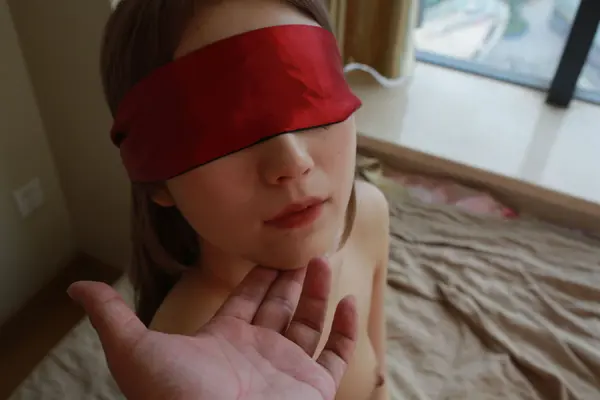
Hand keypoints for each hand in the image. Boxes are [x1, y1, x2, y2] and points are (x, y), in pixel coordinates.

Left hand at [67, 258, 357, 399]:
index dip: (257, 276)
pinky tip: (348, 300)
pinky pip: (336, 354)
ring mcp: (287, 371)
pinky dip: (345, 329)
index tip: (270, 252)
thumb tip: (78, 287)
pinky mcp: (313, 388)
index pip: (245, 300)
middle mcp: (258, 353)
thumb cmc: (172, 397)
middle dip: (290, 277)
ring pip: (309, 324)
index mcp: (224, 341)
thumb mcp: (135, 349)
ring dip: (318, 292)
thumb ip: (113, 316)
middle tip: (301, 248)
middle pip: (279, 306)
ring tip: (322, 259)